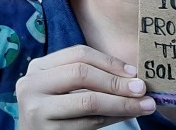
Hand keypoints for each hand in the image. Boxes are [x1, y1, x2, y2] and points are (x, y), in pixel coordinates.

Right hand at [16, 45, 155, 129]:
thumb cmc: (55, 110)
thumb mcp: (62, 87)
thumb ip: (88, 76)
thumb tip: (131, 76)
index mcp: (38, 67)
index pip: (79, 54)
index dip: (109, 61)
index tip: (133, 72)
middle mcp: (31, 85)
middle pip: (82, 74)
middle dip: (116, 81)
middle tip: (142, 89)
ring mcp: (36, 110)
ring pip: (88, 101)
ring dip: (122, 103)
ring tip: (144, 105)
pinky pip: (88, 123)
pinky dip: (113, 118)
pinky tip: (127, 116)